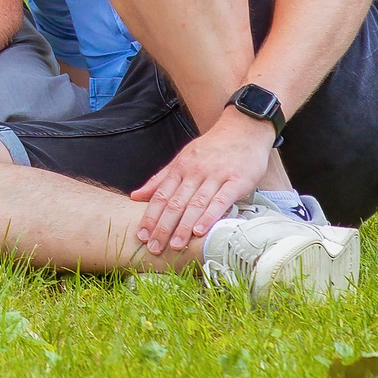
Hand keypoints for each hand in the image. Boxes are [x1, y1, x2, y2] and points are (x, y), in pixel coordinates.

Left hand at [131, 111, 278, 252]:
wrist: (243, 129)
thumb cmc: (212, 148)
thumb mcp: (183, 158)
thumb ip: (160, 179)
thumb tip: (135, 196)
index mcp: (180, 168)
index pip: (160, 195)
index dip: (150, 216)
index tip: (141, 235)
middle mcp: (194, 172)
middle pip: (174, 203)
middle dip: (162, 227)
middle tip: (154, 248)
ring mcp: (215, 176)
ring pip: (195, 204)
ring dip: (183, 227)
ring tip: (174, 246)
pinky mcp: (236, 181)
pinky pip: (220, 201)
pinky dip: (209, 216)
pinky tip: (200, 231)